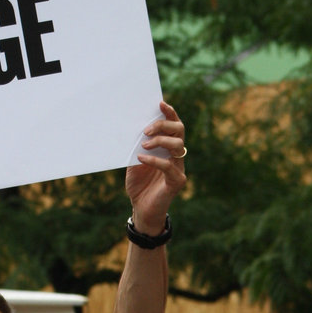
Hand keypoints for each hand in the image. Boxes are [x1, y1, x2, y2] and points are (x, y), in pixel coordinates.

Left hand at [126, 100, 186, 235]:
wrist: (141, 209)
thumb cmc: (139, 185)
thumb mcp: (134, 161)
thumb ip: (137, 146)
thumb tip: (132, 127)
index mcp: (168, 148)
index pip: (174, 126)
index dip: (170, 113)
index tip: (160, 103)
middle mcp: (176, 156)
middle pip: (179, 131)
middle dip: (164, 125)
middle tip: (146, 130)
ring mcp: (179, 168)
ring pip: (179, 145)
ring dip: (160, 141)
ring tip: (144, 144)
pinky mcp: (177, 182)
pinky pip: (169, 166)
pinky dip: (154, 160)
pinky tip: (141, 158)